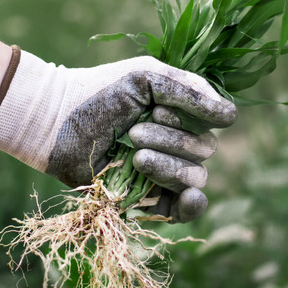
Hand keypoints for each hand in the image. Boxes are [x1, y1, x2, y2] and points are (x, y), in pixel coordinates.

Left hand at [0, 46, 236, 221]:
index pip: (215, 121)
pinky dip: (191, 205)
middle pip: (204, 150)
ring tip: (135, 154)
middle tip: (134, 130)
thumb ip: (190, 90)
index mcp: (181, 113)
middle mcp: (177, 142)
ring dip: (169, 165)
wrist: (55, 123)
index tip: (161, 106)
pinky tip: (189, 196)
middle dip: (172, 140)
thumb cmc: (100, 93)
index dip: (196, 117)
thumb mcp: (147, 77)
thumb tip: (232, 115)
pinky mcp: (148, 200)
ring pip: (195, 177)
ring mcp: (164, 172)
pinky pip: (184, 209)